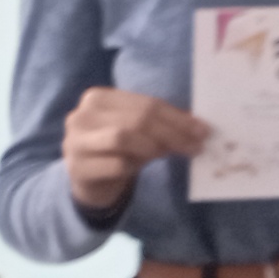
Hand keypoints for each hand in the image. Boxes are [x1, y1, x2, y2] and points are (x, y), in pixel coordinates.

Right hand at [64, 87, 207, 206]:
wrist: (88, 180)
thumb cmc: (117, 149)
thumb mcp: (138, 130)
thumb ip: (161, 123)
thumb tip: (199, 126)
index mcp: (98, 98)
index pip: (147, 104)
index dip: (178, 118)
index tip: (203, 131)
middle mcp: (82, 115)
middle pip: (138, 120)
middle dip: (172, 133)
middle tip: (195, 146)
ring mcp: (75, 141)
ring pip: (123, 137)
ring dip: (153, 147)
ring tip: (167, 154)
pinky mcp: (77, 167)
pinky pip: (115, 164)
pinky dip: (134, 166)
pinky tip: (138, 168)